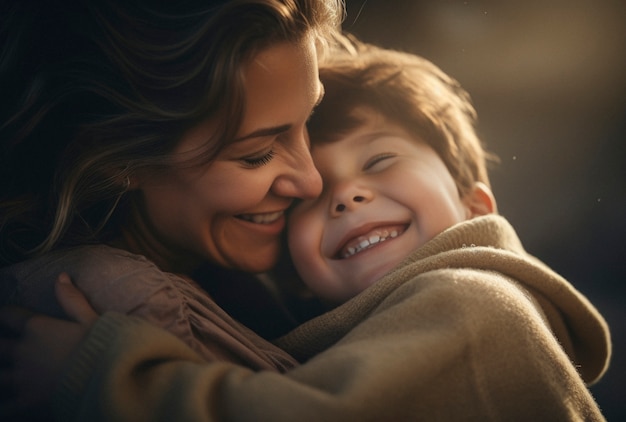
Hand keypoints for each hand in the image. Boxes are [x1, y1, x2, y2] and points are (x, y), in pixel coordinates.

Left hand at [0, 273, 97, 420]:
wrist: (107, 379)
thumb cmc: (101, 347)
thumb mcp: (90, 318)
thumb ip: (72, 298)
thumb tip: (61, 275)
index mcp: (38, 328)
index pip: (10, 316)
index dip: (4, 314)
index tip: (3, 315)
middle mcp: (24, 351)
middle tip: (3, 347)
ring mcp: (22, 377)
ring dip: (0, 374)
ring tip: (4, 374)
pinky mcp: (25, 400)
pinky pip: (4, 406)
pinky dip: (3, 405)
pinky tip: (5, 404)